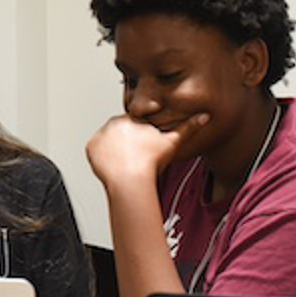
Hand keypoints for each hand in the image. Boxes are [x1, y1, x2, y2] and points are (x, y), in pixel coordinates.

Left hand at [86, 112, 208, 186]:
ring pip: (109, 142)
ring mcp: (100, 135)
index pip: (136, 126)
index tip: (145, 151)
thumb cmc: (151, 163)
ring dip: (114, 150)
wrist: (130, 179)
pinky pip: (96, 151)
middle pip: (121, 133)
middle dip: (127, 144)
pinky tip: (114, 166)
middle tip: (136, 159)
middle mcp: (113, 122)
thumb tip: (205, 116)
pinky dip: (102, 158)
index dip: (142, 140)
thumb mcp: (173, 142)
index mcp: (132, 118)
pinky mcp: (90, 148)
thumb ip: (189, 127)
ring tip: (126, 164)